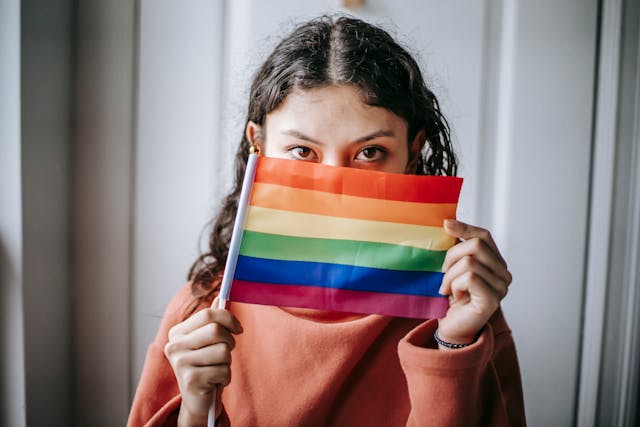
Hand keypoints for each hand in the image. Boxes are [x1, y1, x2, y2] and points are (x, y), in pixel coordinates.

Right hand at [164, 298, 242, 422]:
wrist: (198, 400)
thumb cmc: (205, 367)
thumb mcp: (209, 342)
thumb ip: (213, 321)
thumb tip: (222, 298)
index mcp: (177, 333)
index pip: (208, 314)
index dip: (229, 318)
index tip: (238, 328)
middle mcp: (174, 346)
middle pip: (216, 330)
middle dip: (229, 342)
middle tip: (226, 353)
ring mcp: (180, 363)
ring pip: (223, 351)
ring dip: (227, 362)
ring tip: (216, 369)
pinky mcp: (191, 380)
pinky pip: (223, 370)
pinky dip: (225, 377)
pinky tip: (214, 382)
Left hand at [437, 220, 511, 346]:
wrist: (451, 326)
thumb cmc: (452, 297)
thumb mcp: (452, 267)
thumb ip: (456, 248)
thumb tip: (448, 222)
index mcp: (495, 263)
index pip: (484, 236)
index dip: (465, 228)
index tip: (446, 225)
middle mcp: (503, 274)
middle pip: (475, 245)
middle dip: (451, 257)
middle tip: (443, 274)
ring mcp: (501, 287)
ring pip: (470, 262)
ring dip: (449, 275)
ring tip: (447, 288)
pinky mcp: (493, 299)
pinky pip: (470, 278)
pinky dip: (455, 285)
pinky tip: (454, 296)